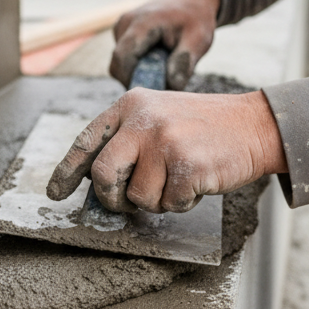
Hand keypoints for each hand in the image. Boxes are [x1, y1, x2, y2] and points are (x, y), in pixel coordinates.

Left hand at [46, 88, 287, 213]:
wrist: (253, 125)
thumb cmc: (203, 127)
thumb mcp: (159, 115)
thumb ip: (127, 139)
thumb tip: (95, 179)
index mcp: (130, 105)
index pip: (87, 140)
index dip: (67, 171)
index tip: (55, 192)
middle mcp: (143, 120)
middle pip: (104, 174)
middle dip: (111, 197)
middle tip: (124, 203)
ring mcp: (165, 142)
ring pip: (138, 197)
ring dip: (157, 200)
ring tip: (178, 178)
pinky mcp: (187, 166)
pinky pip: (169, 204)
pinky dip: (181, 202)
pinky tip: (196, 181)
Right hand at [110, 0, 219, 90]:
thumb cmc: (195, 19)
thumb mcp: (198, 40)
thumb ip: (184, 62)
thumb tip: (172, 86)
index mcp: (142, 23)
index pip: (123, 59)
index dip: (132, 80)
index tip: (154, 92)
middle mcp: (125, 23)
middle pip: (117, 64)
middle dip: (137, 79)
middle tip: (162, 83)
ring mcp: (120, 27)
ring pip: (120, 63)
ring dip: (138, 72)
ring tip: (163, 64)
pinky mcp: (121, 32)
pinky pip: (123, 58)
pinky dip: (138, 64)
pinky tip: (157, 57)